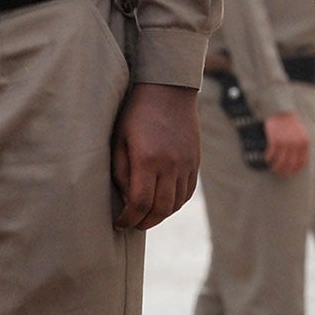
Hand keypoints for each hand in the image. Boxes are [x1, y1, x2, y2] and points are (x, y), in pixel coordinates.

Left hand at [111, 83, 200, 228]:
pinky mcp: (195, 161)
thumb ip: (122, 171)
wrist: (168, 89)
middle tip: (133, 224)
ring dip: (161, 215)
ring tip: (147, 216)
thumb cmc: (135, 112)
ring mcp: (186, 163)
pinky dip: (175, 203)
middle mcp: (170, 164)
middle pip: (161, 209)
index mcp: (147, 159)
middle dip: (145, 222)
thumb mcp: (119, 139)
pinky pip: (187, 192)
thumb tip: (126, 199)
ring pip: (176, 204)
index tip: (120, 224)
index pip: (140, 203)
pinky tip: (163, 203)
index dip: (129, 219)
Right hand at [263, 112, 310, 176]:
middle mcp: (295, 144)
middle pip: (290, 164)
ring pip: (280, 161)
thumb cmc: (292, 123)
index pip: (301, 162)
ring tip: (273, 168)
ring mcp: (285, 142)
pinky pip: (271, 153)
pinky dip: (268, 158)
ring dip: (276, 167)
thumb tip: (300, 161)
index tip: (291, 172)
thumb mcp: (302, 133)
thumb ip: (302, 145)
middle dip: (285, 171)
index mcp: (304, 143)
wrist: (282, 111)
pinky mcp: (275, 139)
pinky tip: (267, 159)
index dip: (295, 169)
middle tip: (281, 174)